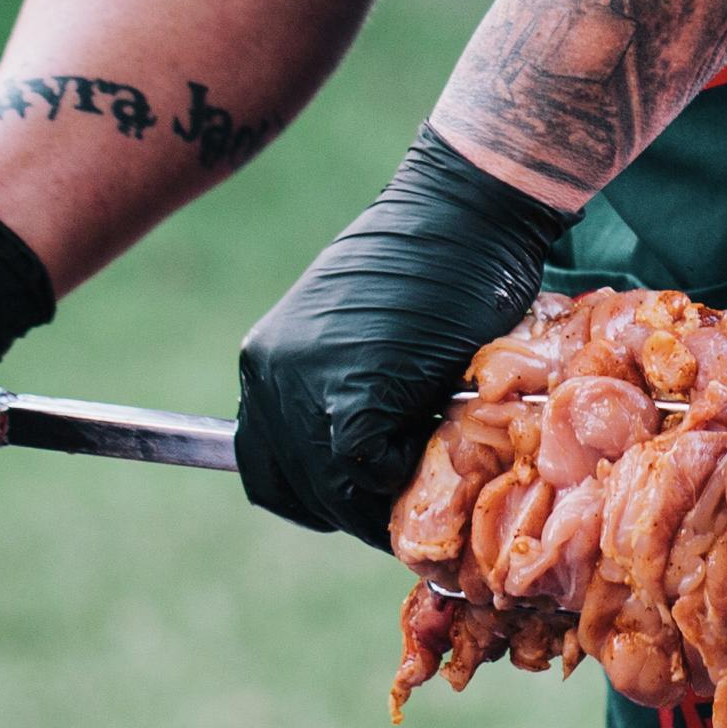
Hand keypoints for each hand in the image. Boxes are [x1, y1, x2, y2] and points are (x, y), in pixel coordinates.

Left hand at [236, 127, 571, 548]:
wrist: (462, 216)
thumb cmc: (427, 266)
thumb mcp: (357, 331)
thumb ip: (341, 384)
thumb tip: (363, 457)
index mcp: (264, 363)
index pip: (267, 466)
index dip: (317, 495)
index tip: (362, 499)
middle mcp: (270, 377)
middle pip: (297, 488)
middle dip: (351, 509)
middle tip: (403, 511)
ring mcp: (306, 387)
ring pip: (332, 489)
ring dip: (379, 500)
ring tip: (424, 487)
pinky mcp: (354, 395)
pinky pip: (370, 470)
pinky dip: (405, 473)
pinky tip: (434, 443)